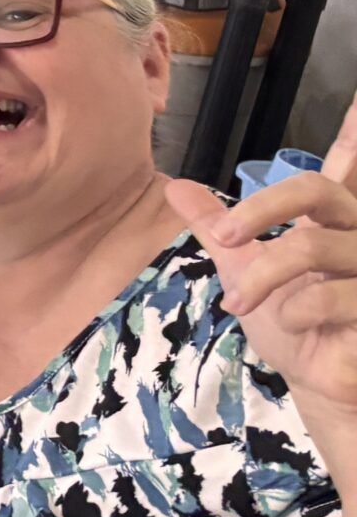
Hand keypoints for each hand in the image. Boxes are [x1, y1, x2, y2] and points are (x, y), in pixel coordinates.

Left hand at [168, 95, 356, 414]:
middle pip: (313, 189)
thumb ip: (220, 228)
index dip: (352, 134)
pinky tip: (296, 328)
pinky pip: (324, 296)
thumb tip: (176, 187)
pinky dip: (291, 315)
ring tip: (244, 303)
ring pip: (308, 247)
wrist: (319, 381)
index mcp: (332, 217)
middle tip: (225, 238)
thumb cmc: (293, 324)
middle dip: (258, 211)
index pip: (345, 164)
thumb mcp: (247, 269)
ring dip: (261, 280)